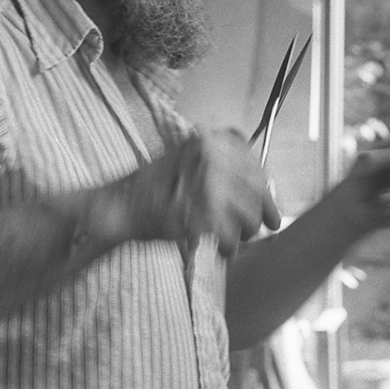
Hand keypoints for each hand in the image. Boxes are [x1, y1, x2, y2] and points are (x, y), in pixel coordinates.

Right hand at [116, 126, 281, 257]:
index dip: (266, 190)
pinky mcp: (196, 212)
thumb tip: (267, 190)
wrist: (117, 205)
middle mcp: (210, 155)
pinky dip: (227, 245)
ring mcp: (203, 182)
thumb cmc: (155, 190)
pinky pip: (228, 234)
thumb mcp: (190, 162)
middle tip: (261, 226)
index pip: (253, 164)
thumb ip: (225, 168)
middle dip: (260, 213)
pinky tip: (220, 248)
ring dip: (245, 232)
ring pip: (247, 213)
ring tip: (234, 237)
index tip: (271, 209)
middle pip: (255, 189)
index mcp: (209, 140)